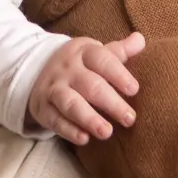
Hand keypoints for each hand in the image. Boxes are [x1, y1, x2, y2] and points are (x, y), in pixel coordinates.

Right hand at [28, 32, 143, 144]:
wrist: (36, 69)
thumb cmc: (79, 65)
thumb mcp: (95, 53)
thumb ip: (119, 51)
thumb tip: (141, 39)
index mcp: (83, 53)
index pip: (101, 60)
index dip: (118, 74)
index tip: (134, 89)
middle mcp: (67, 70)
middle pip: (90, 85)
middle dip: (111, 103)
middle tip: (130, 119)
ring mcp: (54, 89)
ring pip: (70, 103)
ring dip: (89, 118)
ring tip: (107, 132)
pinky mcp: (43, 109)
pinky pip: (55, 120)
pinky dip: (69, 130)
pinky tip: (84, 139)